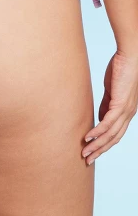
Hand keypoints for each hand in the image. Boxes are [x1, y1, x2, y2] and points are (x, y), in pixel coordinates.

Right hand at [82, 50, 137, 164]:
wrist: (131, 56)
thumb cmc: (121, 69)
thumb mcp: (111, 91)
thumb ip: (106, 105)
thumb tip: (100, 117)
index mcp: (126, 112)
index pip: (115, 134)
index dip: (104, 145)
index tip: (92, 151)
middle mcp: (128, 114)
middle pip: (114, 139)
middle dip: (100, 151)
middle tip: (87, 159)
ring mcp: (125, 111)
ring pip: (111, 135)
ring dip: (97, 145)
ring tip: (85, 152)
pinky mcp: (120, 104)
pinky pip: (108, 123)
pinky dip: (98, 132)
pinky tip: (88, 138)